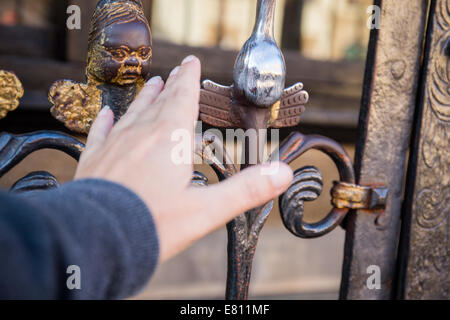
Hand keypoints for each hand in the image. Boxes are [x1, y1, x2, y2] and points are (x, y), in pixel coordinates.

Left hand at [75, 56, 292, 261]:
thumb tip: (283, 173)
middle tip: (175, 73)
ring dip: (144, 99)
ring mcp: (114, 146)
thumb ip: (246, 190)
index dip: (189, 79)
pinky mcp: (93, 161)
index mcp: (170, 140)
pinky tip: (106, 113)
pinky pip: (101, 133)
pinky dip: (106, 121)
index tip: (191, 63)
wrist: (95, 239)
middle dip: (170, 86)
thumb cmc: (153, 225)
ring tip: (151, 85)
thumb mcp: (207, 211)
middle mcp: (140, 135)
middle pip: (159, 103)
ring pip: (133, 114)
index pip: (183, 99)